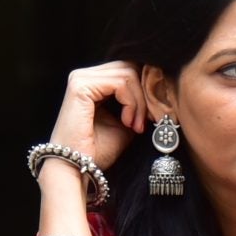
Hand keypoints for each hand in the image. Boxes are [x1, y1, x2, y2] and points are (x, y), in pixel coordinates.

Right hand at [46, 60, 151, 175]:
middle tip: (146, 121)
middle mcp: (84, 76)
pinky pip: (120, 83)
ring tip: (136, 125)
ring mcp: (80, 78)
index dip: (145, 92)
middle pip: (130, 68)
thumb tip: (157, 94)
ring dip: (139, 102)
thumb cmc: (98, 150)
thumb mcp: (126, 124)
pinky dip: (131, 103)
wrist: (78, 167)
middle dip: (144, 95)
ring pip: (128, 74)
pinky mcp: (81, 86)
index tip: (151, 118)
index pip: (128, 71)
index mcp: (93, 82)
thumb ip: (137, 105)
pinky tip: (127, 122)